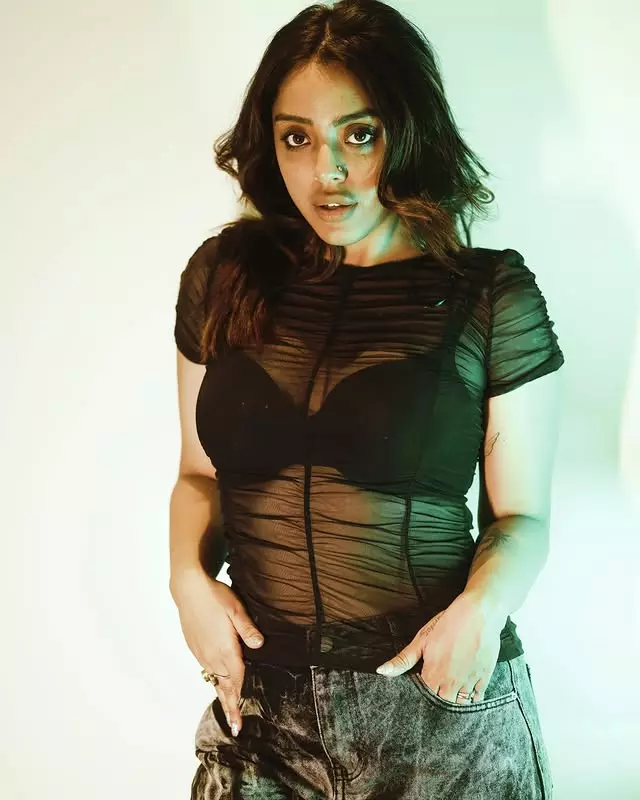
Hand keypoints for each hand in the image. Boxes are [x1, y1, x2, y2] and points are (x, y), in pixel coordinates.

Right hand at [171, 574, 263, 735]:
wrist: (188, 589)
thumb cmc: (215, 596)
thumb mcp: (236, 609)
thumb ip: (247, 629)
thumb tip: (259, 645)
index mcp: (224, 650)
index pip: (236, 680)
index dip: (240, 700)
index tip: (239, 722)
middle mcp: (212, 655)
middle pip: (224, 686)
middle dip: (230, 707)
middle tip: (234, 727)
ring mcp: (202, 652)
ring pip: (214, 679)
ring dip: (222, 695)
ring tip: (228, 709)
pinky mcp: (195, 646)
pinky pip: (207, 669)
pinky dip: (214, 680)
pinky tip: (217, 681)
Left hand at [376, 592, 504, 702]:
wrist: (478, 613)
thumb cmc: (448, 624)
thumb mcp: (422, 640)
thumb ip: (402, 660)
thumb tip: (381, 671)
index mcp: (433, 675)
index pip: (424, 698)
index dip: (422, 695)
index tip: (423, 689)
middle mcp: (450, 683)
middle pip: (442, 704)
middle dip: (438, 702)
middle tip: (437, 691)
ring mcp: (469, 682)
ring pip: (460, 704)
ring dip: (454, 702)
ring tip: (451, 691)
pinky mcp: (484, 678)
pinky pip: (477, 698)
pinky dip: (471, 698)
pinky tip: (467, 690)